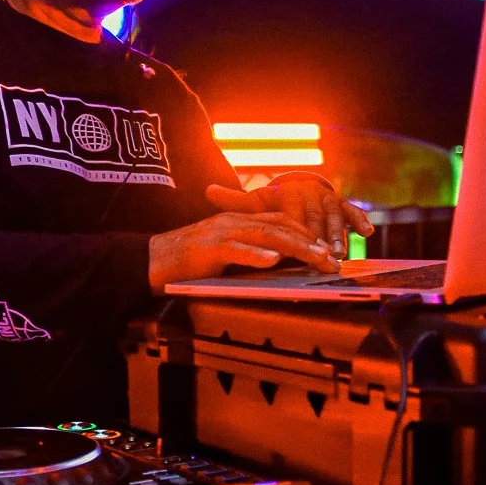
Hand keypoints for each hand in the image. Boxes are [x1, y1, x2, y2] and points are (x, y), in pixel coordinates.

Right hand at [149, 210, 337, 290]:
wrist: (152, 260)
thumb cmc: (189, 262)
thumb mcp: (225, 252)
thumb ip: (249, 252)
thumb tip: (278, 263)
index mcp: (240, 221)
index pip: (281, 221)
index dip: (307, 234)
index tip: (327, 250)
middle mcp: (235, 221)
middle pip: (281, 227)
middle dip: (311, 243)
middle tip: (333, 260)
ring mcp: (222, 232)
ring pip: (266, 235)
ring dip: (295, 248)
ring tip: (316, 259)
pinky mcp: (209, 247)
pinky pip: (236, 249)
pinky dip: (256, 255)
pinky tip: (272, 261)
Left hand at [206, 178, 374, 259]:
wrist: (297, 186)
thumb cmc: (275, 199)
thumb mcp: (255, 200)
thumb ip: (234, 200)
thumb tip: (207, 189)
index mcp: (287, 194)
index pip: (288, 218)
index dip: (290, 235)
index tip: (289, 251)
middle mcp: (308, 194)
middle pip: (313, 221)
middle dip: (317, 241)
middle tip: (320, 259)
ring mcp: (327, 198)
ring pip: (333, 218)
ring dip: (338, 235)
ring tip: (338, 253)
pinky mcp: (341, 202)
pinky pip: (352, 211)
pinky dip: (360, 220)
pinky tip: (367, 231)